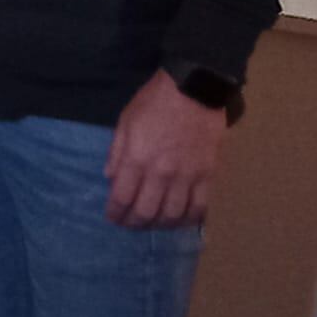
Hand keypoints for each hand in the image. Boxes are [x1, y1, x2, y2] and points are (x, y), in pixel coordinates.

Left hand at [105, 70, 226, 228]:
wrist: (193, 91)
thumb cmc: (153, 103)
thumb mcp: (125, 122)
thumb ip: (117, 152)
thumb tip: (110, 178)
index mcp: (137, 159)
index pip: (122, 197)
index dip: (115, 212)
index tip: (112, 217)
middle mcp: (161, 173)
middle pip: (146, 211)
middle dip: (134, 223)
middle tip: (129, 224)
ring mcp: (186, 177)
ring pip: (173, 215)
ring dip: (159, 225)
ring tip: (151, 224)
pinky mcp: (207, 176)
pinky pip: (199, 208)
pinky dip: (188, 220)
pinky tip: (180, 221)